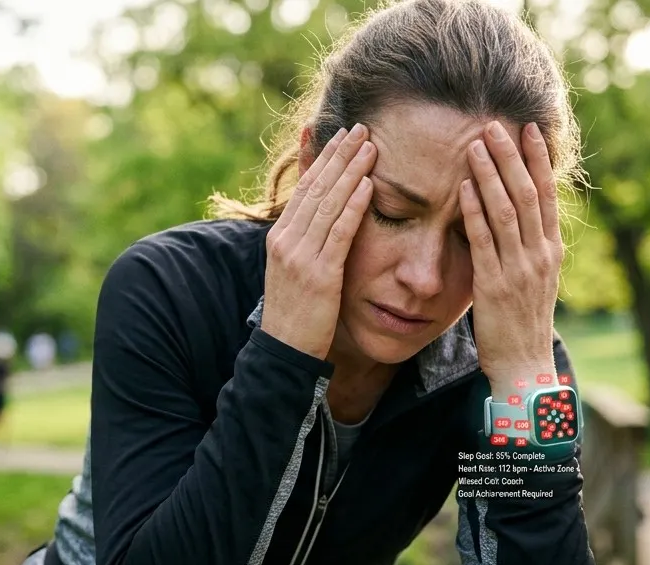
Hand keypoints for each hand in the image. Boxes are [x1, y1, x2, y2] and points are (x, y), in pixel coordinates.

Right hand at [261, 123, 376, 359]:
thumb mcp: (294, 272)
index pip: (303, 187)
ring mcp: (300, 256)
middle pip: (316, 187)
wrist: (283, 352)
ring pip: (328, 203)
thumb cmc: (295, 314)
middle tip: (360, 128)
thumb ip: (306, 243)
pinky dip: (354, 205)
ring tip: (370, 146)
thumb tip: (319, 222)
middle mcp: (286, 240)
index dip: (323, 158)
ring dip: (351, 171)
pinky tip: (369, 186)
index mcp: (280, 237)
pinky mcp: (318, 274)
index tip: (340, 135)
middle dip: (339, 154)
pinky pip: (339, 232)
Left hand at [459, 120, 562, 397]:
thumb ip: (527, 248)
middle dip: (511, 157)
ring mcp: (519, 269)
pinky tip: (464, 187)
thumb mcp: (534, 280)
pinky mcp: (494, 285)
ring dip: (490, 174)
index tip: (529, 129)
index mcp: (551, 250)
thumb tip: (518, 218)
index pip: (546, 195)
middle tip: (495, 124)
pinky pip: (484, 241)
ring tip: (475, 144)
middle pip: (526, 194)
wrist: (523, 365)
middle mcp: (540, 254)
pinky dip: (474, 211)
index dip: (538, 160)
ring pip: (506, 211)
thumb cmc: (523, 323)